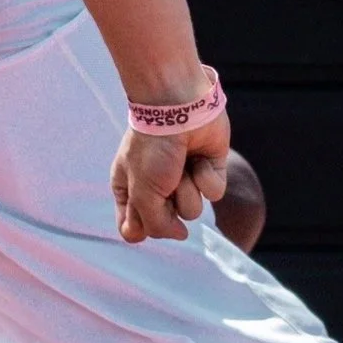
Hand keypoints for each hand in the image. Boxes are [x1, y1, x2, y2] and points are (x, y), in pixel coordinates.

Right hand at [111, 117, 229, 242]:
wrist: (178, 107)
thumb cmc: (152, 148)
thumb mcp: (141, 193)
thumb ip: (154, 225)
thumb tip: (181, 235)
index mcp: (129, 192)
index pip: (134, 229)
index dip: (141, 224)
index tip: (141, 204)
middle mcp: (156, 189)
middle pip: (164, 224)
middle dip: (166, 203)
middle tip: (162, 177)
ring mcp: (183, 181)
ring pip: (192, 211)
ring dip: (187, 188)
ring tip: (181, 164)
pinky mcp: (209, 171)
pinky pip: (214, 194)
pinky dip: (206, 176)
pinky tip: (199, 157)